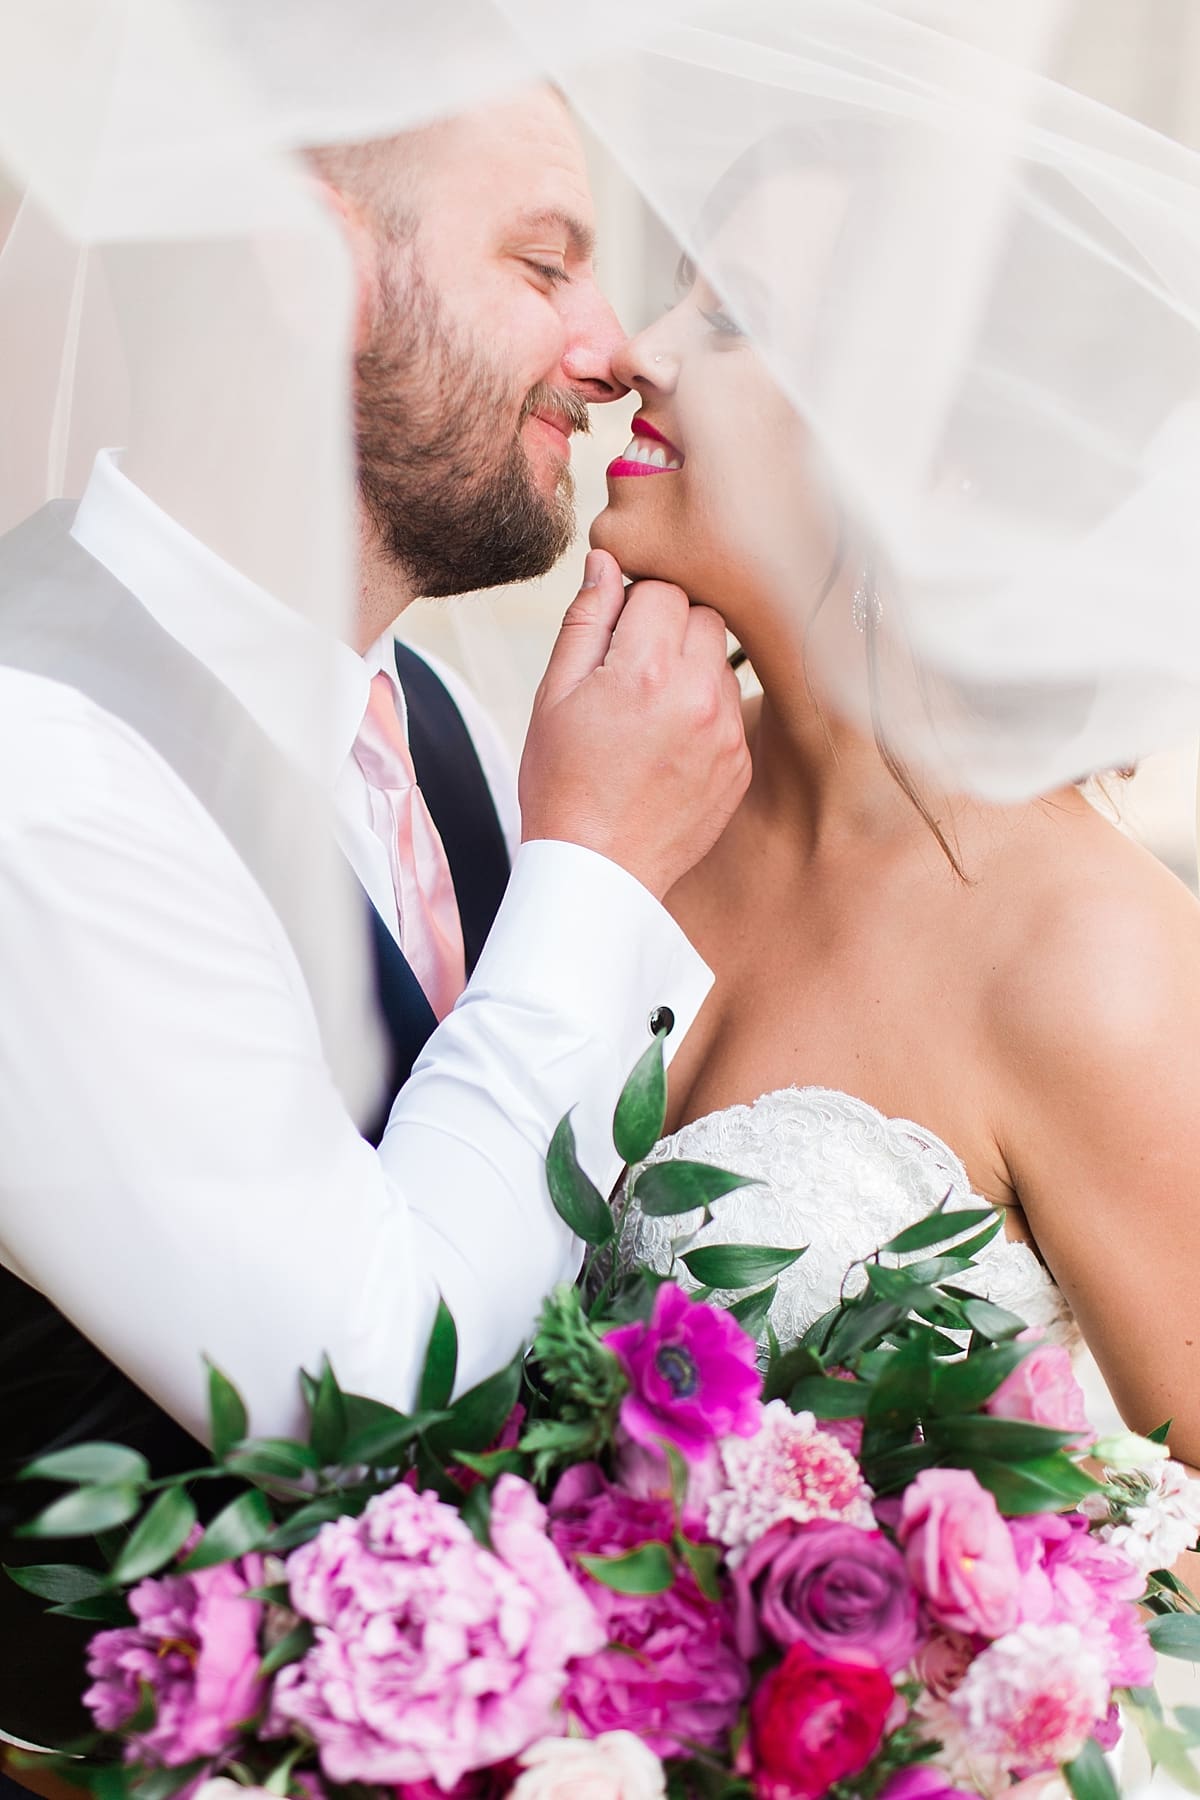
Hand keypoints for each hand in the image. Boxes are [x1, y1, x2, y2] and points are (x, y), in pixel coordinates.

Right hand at [519, 549, 750, 898]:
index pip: (663, 590)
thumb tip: (606, 563)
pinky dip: (704, 710)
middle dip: (669, 629)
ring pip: (722, 659)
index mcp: (646, 671)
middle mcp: (697, 695)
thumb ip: (585, 621)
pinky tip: (667, 742)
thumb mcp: (553, 696)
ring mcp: (725, 732)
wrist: (596, 870)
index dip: (634, 606)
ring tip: (649, 710)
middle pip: (703, 615)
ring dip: (691, 667)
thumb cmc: (562, 784)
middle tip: (631, 670)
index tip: (614, 637)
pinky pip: (730, 706)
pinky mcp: (739, 762)